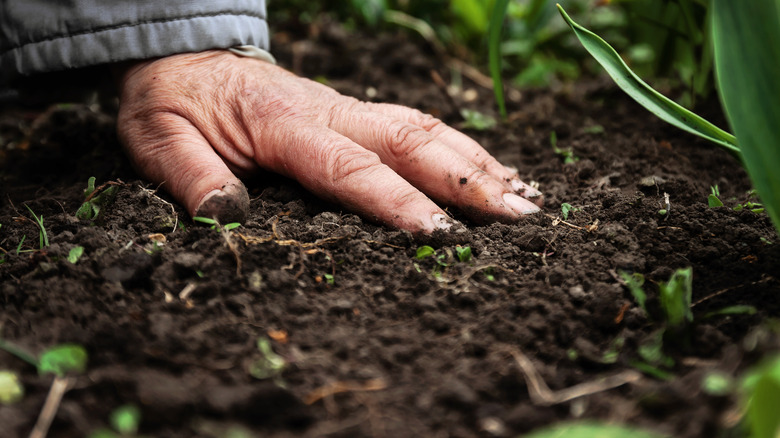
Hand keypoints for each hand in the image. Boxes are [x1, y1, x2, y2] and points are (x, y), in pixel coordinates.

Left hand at [114, 50, 541, 232]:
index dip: (397, 202)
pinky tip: (491, 171)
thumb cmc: (173, 104)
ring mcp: (347, 108)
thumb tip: (227, 217)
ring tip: (526, 197)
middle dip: (468, 180)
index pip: (349, 167)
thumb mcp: (158, 141)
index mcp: (282, 123)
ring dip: (478, 162)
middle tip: (521, 217)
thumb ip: (191, 177)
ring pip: (425, 128)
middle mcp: (328, 111)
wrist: (186, 59)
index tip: (441, 236)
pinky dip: (461, 148)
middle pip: (410, 140)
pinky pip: (417, 126)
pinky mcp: (355, 113)